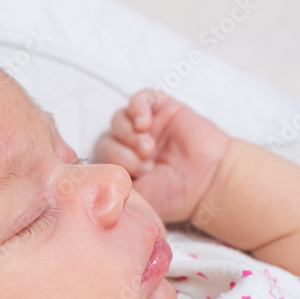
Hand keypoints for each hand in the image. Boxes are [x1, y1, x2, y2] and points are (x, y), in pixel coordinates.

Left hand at [96, 89, 231, 223]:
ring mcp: (146, 127)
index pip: (98, 159)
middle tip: (143, 166)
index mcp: (121, 168)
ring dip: (128, 134)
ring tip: (148, 149)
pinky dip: (137, 108)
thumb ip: (112, 187)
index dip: (109, 166)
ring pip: (118, 119)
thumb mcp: (136, 199)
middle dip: (120, 154)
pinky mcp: (162, 109)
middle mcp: (130, 146)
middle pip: (106, 139)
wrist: (209, 183)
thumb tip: (90, 183)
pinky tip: (145, 123)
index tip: (132, 177)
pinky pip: (139, 99)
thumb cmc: (174, 196)